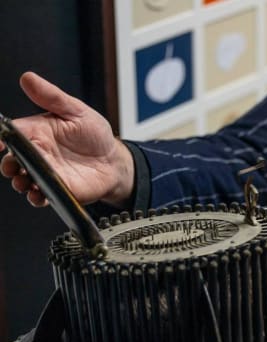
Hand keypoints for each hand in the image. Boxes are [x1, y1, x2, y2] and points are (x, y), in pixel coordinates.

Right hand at [0, 72, 133, 207]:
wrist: (114, 160)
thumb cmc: (95, 135)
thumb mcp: (76, 111)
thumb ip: (53, 97)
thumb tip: (28, 78)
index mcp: (37, 132)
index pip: (13, 134)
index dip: (2, 138)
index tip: (0, 143)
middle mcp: (38, 153)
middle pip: (13, 159)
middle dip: (8, 164)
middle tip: (12, 165)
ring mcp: (46, 173)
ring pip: (23, 179)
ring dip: (20, 181)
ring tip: (25, 181)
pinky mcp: (58, 189)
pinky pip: (41, 196)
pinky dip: (36, 197)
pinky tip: (38, 195)